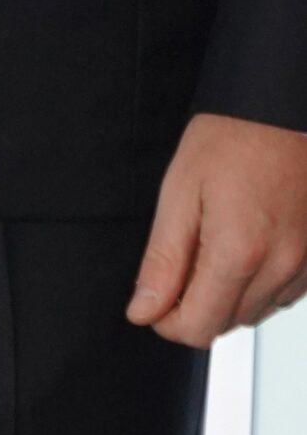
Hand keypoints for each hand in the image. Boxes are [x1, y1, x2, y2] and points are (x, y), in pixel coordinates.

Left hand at [128, 112, 306, 346]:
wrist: (283, 107)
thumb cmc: (233, 135)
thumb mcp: (180, 189)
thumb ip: (163, 259)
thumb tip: (144, 309)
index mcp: (239, 251)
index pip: (199, 328)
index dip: (166, 321)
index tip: (152, 299)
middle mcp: (280, 267)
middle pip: (226, 324)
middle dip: (194, 305)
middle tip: (179, 260)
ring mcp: (305, 266)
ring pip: (255, 312)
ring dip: (226, 295)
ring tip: (212, 242)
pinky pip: (281, 294)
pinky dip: (256, 283)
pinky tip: (242, 244)